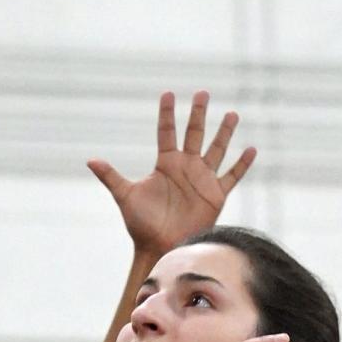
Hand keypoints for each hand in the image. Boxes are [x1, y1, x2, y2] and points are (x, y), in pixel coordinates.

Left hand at [87, 91, 255, 257]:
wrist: (159, 248)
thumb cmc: (141, 225)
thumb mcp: (126, 197)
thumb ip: (111, 177)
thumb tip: (90, 160)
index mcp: (165, 164)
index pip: (166, 132)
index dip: (167, 114)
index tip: (168, 94)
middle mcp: (185, 167)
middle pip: (194, 133)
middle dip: (198, 113)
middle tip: (202, 93)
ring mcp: (202, 179)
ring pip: (216, 149)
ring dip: (224, 132)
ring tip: (232, 114)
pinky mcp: (216, 194)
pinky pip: (232, 175)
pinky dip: (242, 163)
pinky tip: (251, 149)